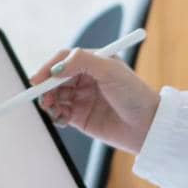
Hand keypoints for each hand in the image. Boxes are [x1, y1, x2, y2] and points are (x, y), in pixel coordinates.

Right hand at [33, 47, 160, 152]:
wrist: (148, 127)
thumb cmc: (134, 95)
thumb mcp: (110, 70)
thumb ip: (81, 61)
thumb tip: (55, 68)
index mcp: (93, 62)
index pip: (63, 60)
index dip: (48, 68)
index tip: (38, 79)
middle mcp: (86, 78)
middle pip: (55, 79)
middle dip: (45, 87)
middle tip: (42, 98)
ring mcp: (82, 98)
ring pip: (55, 96)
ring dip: (49, 102)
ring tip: (53, 109)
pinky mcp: (81, 117)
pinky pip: (60, 114)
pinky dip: (55, 115)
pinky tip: (61, 118)